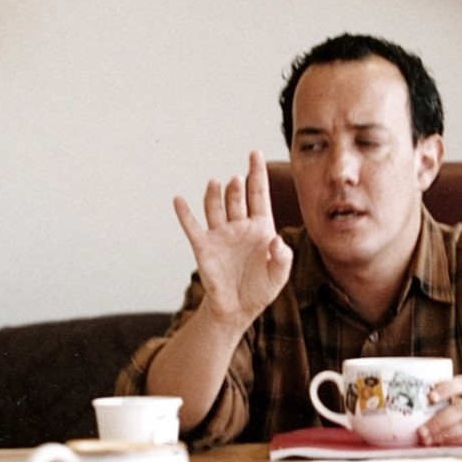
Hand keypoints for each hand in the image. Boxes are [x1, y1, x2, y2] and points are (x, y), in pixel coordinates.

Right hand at [173, 150, 293, 321]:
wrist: (237, 308)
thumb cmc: (260, 289)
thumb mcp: (279, 276)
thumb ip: (283, 258)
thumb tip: (277, 240)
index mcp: (261, 227)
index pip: (259, 194)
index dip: (257, 173)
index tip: (256, 153)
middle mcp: (239, 226)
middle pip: (237, 199)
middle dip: (236, 188)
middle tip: (236, 181)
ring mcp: (220, 234)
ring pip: (216, 207)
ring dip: (214, 195)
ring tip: (216, 183)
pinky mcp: (204, 247)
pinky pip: (193, 227)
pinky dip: (185, 214)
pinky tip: (179, 200)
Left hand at [417, 376, 461, 449]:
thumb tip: (432, 414)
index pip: (461, 383)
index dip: (445, 388)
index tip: (430, 396)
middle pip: (460, 409)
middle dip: (438, 421)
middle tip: (422, 432)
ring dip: (446, 434)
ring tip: (430, 441)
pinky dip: (461, 442)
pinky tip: (449, 446)